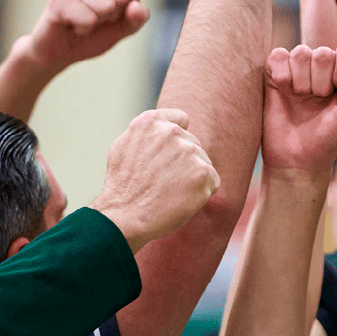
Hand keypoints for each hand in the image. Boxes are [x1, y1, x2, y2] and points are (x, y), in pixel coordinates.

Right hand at [21, 0, 149, 71]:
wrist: (61, 51)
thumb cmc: (94, 33)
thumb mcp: (125, 27)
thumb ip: (139, 17)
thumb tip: (135, 5)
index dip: (126, 10)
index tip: (108, 13)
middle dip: (112, 16)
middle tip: (92, 17)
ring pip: (107, 6)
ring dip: (97, 22)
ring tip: (81, 20)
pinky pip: (89, 19)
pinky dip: (84, 29)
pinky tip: (71, 25)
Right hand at [90, 109, 220, 251]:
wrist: (124, 216)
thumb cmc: (123, 187)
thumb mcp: (124, 147)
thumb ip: (147, 133)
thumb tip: (165, 128)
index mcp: (151, 122)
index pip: (181, 119)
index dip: (178, 138)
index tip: (170, 155)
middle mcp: (172, 132)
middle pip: (193, 145)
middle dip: (184, 162)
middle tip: (163, 182)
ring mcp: (189, 151)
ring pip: (204, 163)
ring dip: (193, 178)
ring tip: (170, 192)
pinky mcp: (203, 172)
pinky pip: (213, 181)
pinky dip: (202, 193)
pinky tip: (182, 200)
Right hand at [261, 41, 336, 175]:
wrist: (296, 159)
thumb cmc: (328, 137)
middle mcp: (322, 66)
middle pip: (322, 53)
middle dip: (321, 82)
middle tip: (317, 101)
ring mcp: (297, 68)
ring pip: (300, 53)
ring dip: (302, 81)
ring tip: (301, 99)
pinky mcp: (274, 73)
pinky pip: (278, 55)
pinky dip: (282, 75)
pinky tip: (284, 91)